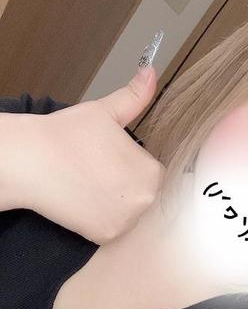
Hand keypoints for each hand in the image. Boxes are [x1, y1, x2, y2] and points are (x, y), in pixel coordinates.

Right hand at [20, 65, 165, 244]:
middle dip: (126, 182)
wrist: (32, 162)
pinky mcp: (106, 236)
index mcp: (152, 173)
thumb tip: (151, 72)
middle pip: (143, 193)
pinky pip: (112, 227)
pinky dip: (100, 217)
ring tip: (90, 183)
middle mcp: (145, 202)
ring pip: (128, 210)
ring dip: (115, 201)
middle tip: (97, 169)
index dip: (132, 162)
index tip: (111, 158)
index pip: (153, 171)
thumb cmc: (68, 135)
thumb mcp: (106, 112)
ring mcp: (126, 222)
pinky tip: (84, 199)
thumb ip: (135, 97)